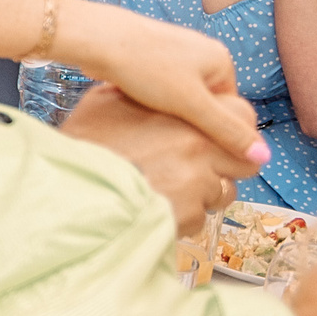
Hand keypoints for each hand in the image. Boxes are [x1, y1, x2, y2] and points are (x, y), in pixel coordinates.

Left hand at [49, 0, 263, 169]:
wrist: (97, 40)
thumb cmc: (146, 67)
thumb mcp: (192, 105)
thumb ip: (227, 131)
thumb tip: (264, 156)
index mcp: (221, 60)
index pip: (230, 109)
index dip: (212, 129)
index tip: (191, 139)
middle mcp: (201, 52)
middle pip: (204, 102)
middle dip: (187, 118)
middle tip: (167, 127)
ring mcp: (174, 52)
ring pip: (178, 96)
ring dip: (166, 110)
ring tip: (148, 114)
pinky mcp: (148, 55)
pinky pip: (158, 87)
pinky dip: (149, 99)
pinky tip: (134, 103)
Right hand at [60, 85, 254, 236]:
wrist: (72, 188)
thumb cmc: (84, 144)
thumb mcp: (105, 103)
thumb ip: (140, 98)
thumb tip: (154, 97)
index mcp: (182, 113)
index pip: (241, 115)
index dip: (234, 131)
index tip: (222, 141)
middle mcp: (197, 144)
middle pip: (245, 161)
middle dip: (228, 169)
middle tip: (203, 172)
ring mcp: (197, 180)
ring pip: (224, 192)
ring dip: (203, 195)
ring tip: (167, 192)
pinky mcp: (191, 213)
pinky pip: (200, 217)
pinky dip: (183, 217)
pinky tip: (155, 208)